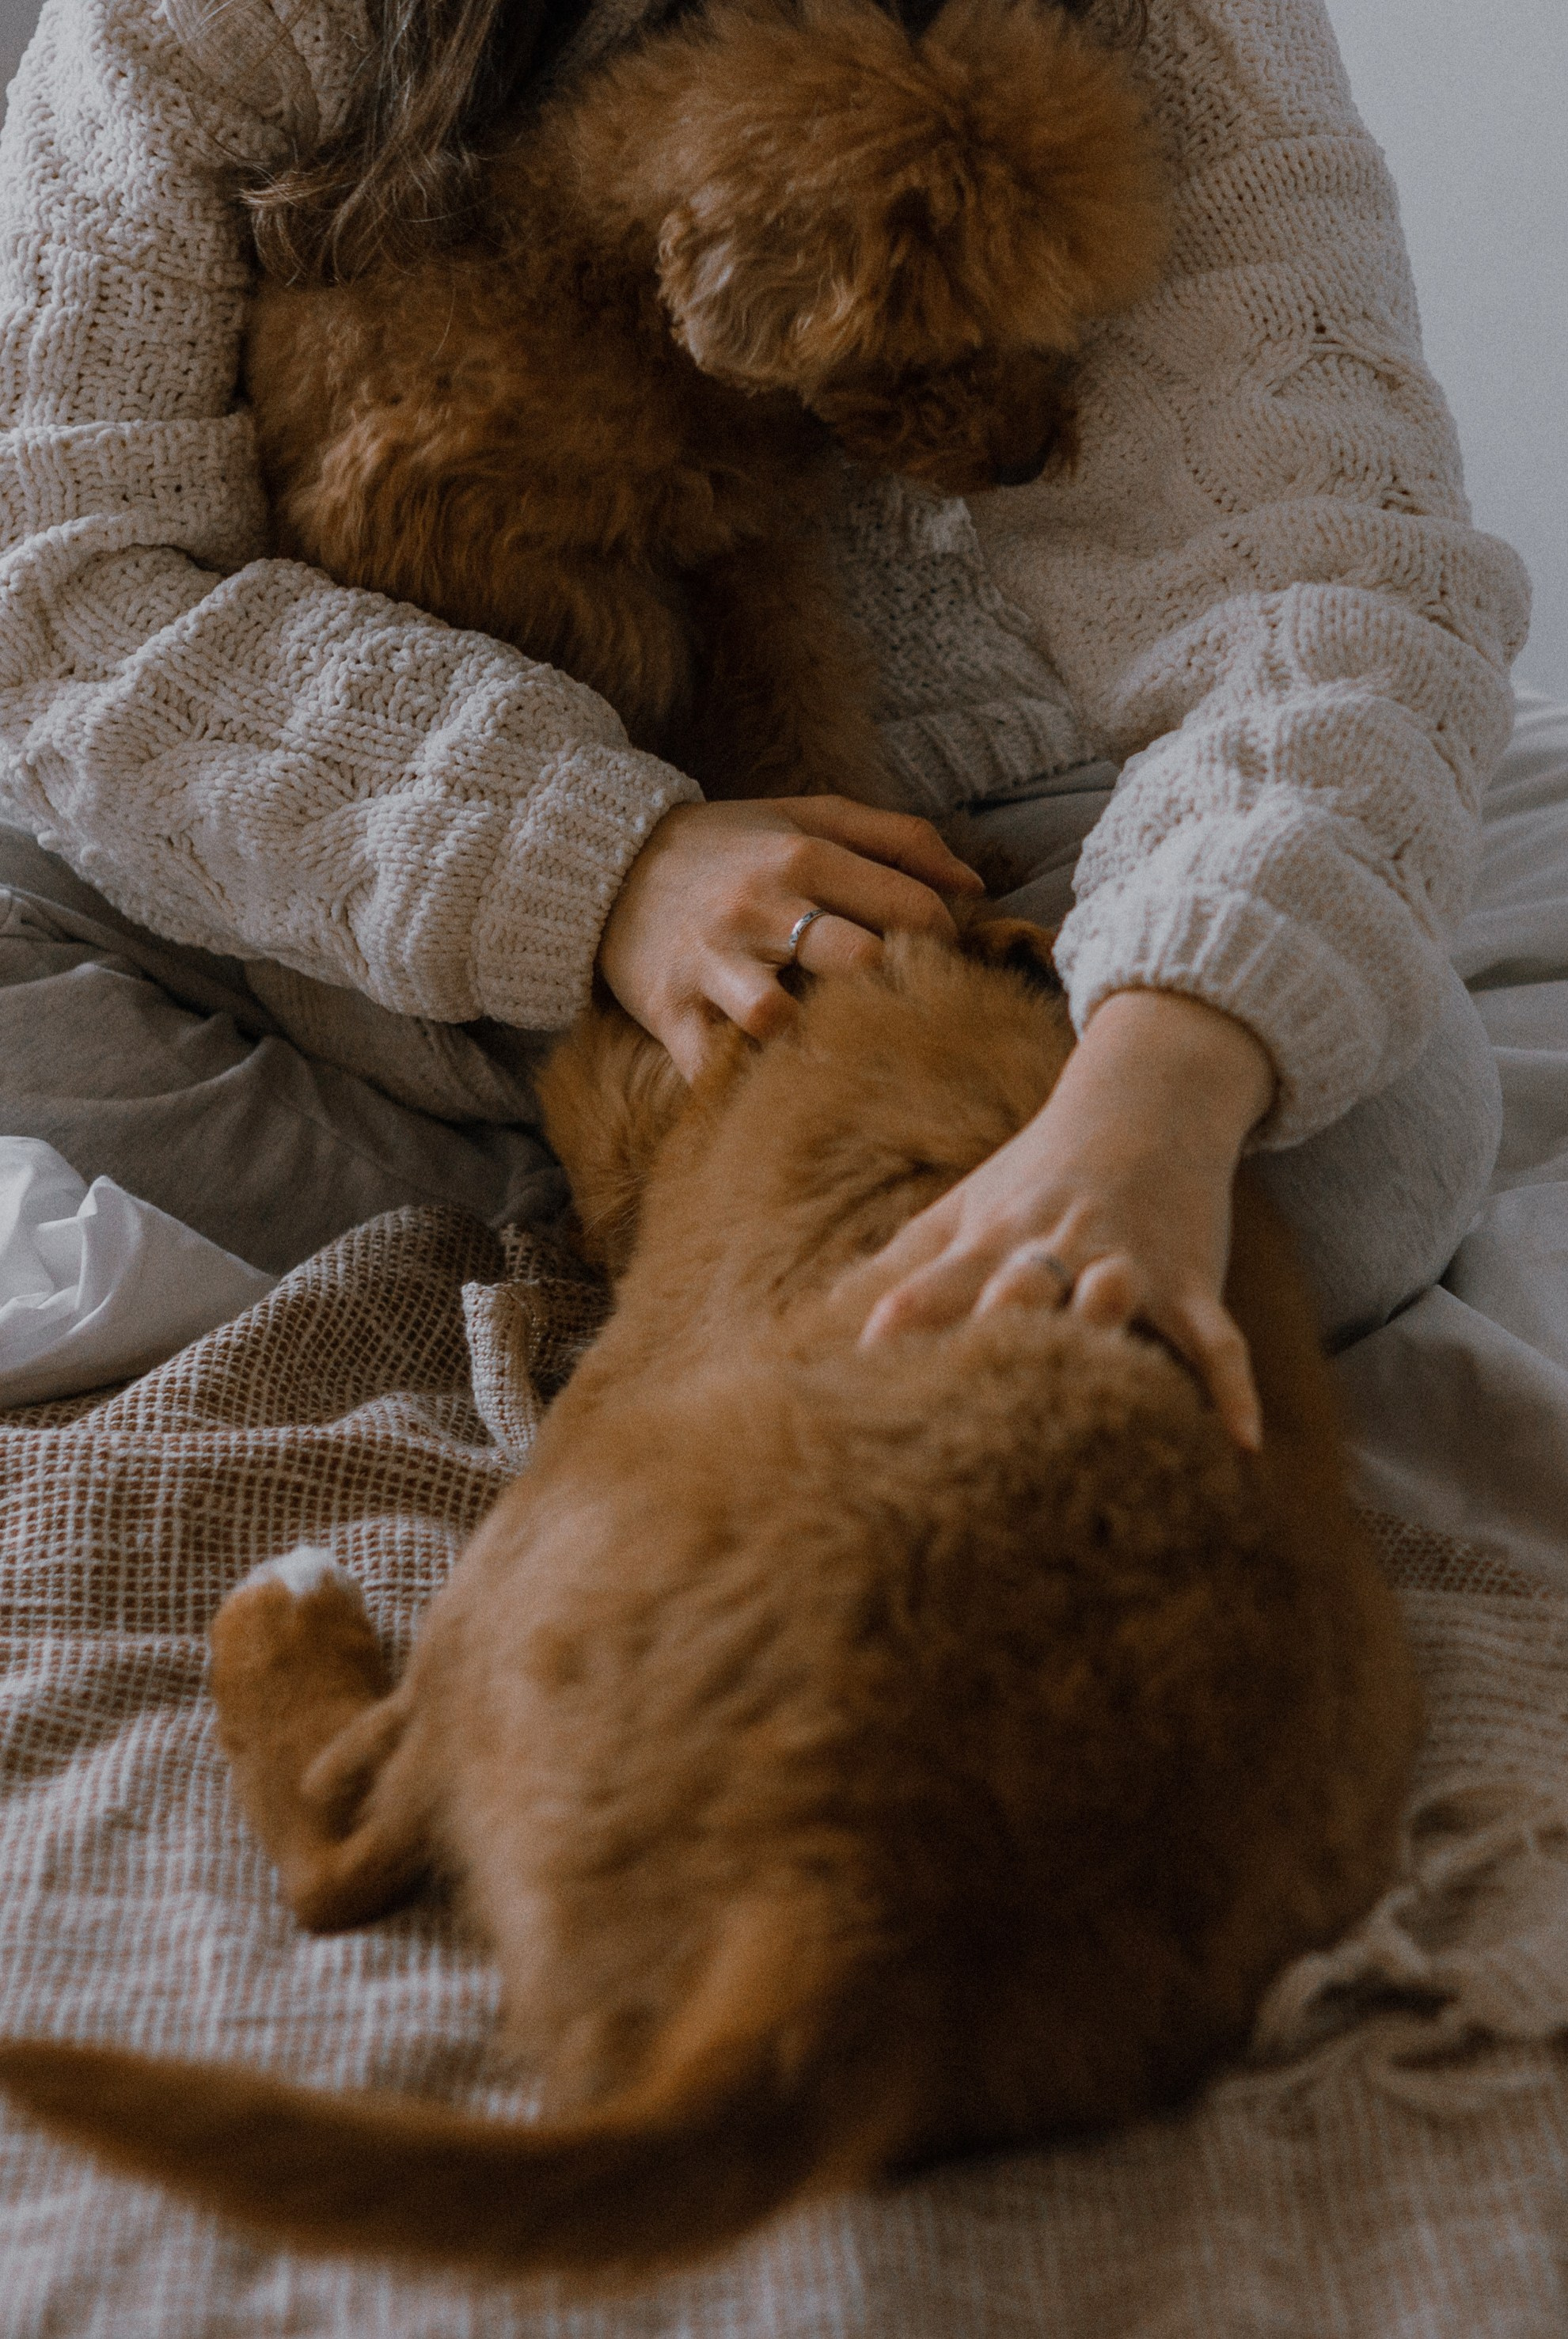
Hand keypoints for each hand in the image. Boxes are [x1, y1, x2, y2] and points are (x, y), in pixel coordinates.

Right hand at [597, 796, 982, 1080]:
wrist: (606, 864)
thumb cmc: (730, 846)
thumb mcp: (809, 816)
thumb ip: (899, 840)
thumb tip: (976, 886)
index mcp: (803, 854)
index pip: (910, 909)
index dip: (944, 943)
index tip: (940, 963)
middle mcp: (760, 906)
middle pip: (860, 962)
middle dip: (892, 993)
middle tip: (902, 1011)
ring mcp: (712, 963)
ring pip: (780, 1017)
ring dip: (815, 1040)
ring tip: (839, 1049)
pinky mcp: (671, 1012)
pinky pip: (716, 1066)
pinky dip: (747, 1085)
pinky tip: (776, 1086)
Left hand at [858, 990, 1276, 1447]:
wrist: (1147, 1103)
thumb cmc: (1039, 1171)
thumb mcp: (966, 1208)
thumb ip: (901, 1265)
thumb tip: (818, 1314)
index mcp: (991, 1238)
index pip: (935, 1283)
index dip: (901, 1321)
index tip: (861, 1371)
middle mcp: (1055, 1247)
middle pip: (1020, 1290)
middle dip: (999, 1332)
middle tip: (970, 1409)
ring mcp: (1129, 1262)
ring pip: (1114, 1305)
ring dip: (1105, 1347)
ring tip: (1100, 1424)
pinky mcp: (1191, 1281)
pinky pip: (1216, 1340)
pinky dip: (1231, 1387)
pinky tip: (1240, 1445)